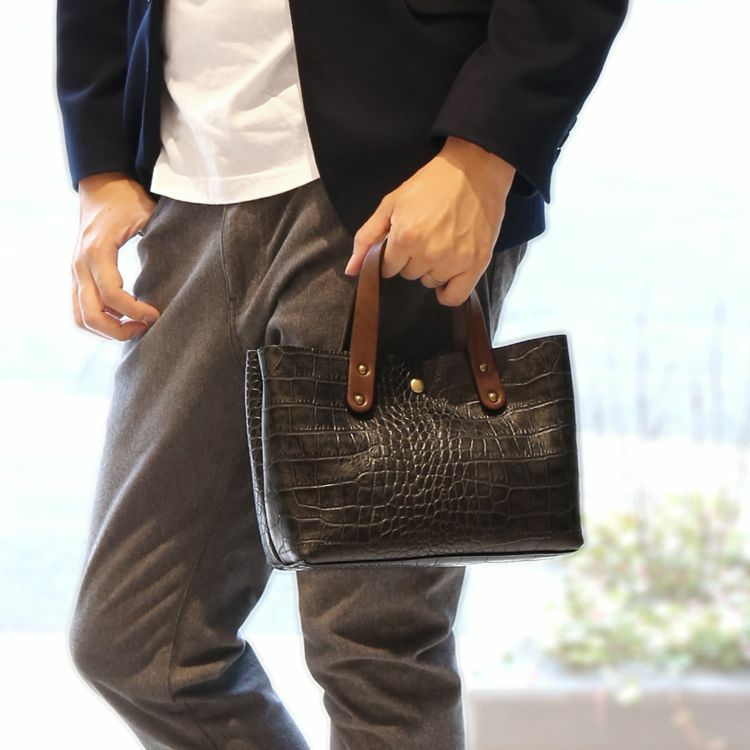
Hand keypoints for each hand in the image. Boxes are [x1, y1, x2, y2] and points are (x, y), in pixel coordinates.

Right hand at [71, 171, 160, 339]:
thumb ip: (162, 238)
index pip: (112, 295)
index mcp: (98, 251)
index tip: (157, 315)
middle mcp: (80, 265)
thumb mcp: (147, 214)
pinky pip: (80, 309)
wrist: (101, 185)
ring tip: (137, 326)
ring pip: (81, 318)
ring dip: (108, 330)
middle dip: (119, 331)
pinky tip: (126, 319)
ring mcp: (75, 272)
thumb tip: (191, 262)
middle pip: (91, 315)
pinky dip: (101, 321)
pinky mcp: (77, 276)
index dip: (136, 312)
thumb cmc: (127, 199)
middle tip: (148, 326)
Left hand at [345, 135, 516, 305]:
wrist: (474, 169)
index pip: (388, 267)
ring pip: (430, 282)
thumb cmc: (431, 184)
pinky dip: (448, 291)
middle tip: (427, 235)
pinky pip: (455, 297)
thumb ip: (367, 238)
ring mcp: (454, 260)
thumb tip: (351, 271)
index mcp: (405, 237)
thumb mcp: (391, 204)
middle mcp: (429, 252)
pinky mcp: (476, 264)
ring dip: (432, 269)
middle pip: (409, 275)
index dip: (394, 254)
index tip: (405, 238)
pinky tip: (447, 276)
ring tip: (443, 243)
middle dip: (412, 259)